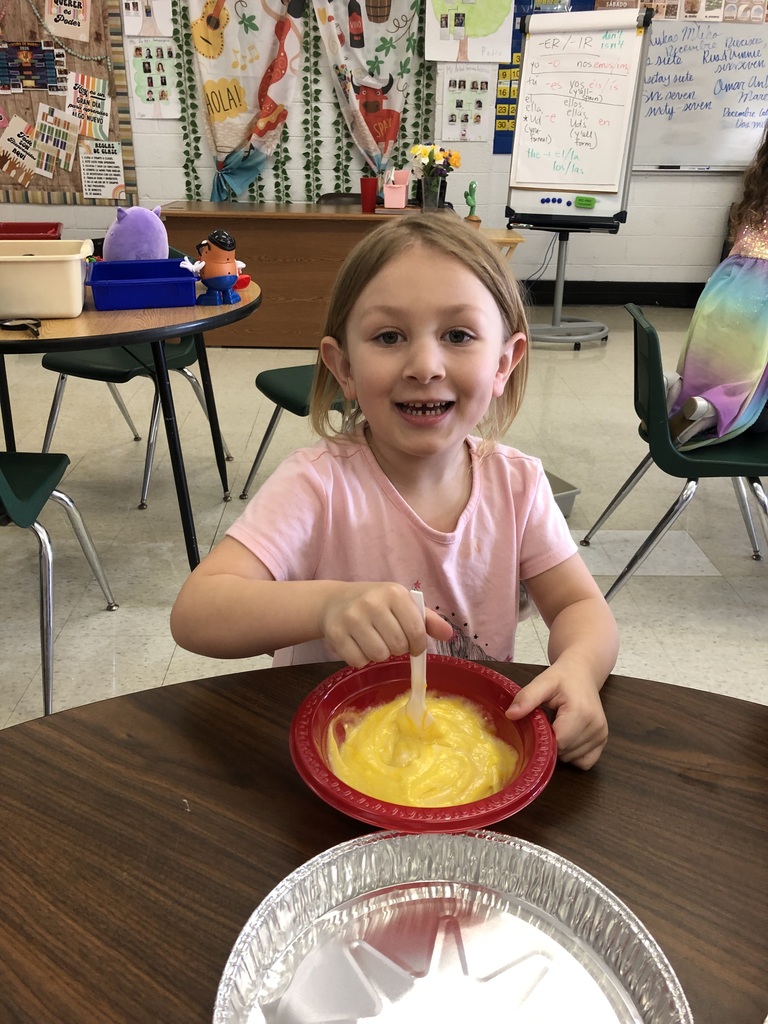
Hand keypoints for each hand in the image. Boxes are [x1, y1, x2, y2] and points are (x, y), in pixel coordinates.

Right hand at [320, 582, 452, 667]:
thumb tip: (449, 635)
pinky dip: (361, 659)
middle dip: (398, 649)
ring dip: (380, 655)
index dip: (418, 645)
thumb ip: (427, 620)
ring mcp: (351, 618)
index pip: (416, 631)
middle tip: (389, 640)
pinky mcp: (335, 634)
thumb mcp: (401, 604)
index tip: (414, 645)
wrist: (334, 601)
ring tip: (374, 642)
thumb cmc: (376, 604)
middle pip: (398, 646)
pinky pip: (358, 661)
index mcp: (393, 593)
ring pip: (378, 656)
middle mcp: (372, 603)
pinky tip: (358, 645)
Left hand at [505, 665, 607, 769]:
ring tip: (558, 725)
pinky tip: (568, 736)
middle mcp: (596, 726)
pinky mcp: (603, 740)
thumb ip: (527, 698)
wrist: (583, 672)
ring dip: (561, 748)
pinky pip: (585, 761)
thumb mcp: (542, 682)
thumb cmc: (562, 677)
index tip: (537, 725)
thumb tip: (510, 714)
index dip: (543, 739)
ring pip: (573, 758)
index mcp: (581, 712)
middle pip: (564, 752)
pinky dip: (574, 754)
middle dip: (551, 742)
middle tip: (547, 722)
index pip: (558, 742)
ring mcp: (602, 735)